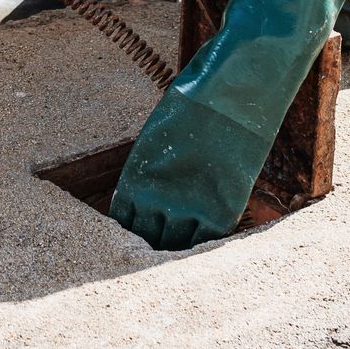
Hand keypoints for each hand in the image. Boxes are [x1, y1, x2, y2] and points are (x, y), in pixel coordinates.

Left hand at [107, 83, 211, 250]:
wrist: (226, 102)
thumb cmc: (188, 114)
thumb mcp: (153, 143)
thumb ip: (147, 175)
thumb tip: (143, 198)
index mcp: (134, 182)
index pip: (123, 222)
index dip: (131, 228)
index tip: (139, 230)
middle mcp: (155, 203)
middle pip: (148, 238)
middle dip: (152, 239)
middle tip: (161, 243)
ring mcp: (187, 212)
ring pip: (174, 246)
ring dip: (176, 245)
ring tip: (181, 244)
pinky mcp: (218, 216)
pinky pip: (204, 243)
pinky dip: (201, 243)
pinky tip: (201, 239)